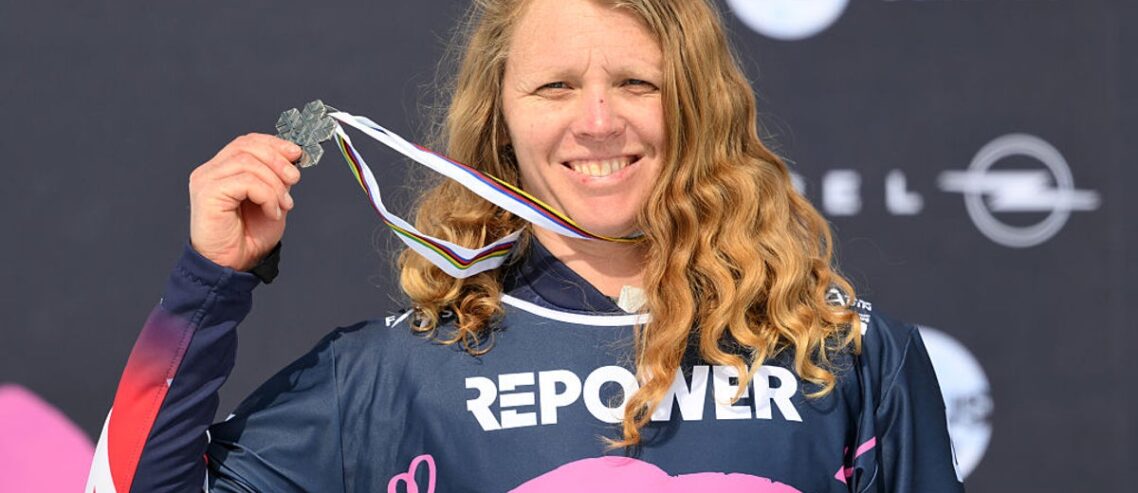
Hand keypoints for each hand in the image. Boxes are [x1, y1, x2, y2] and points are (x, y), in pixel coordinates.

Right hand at [189, 134, 302, 270]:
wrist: (232, 265)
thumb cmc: (248, 237)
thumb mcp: (271, 201)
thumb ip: (276, 179)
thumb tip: (291, 158)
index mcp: (223, 170)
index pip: (246, 142)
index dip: (274, 144)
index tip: (296, 154)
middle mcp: (211, 172)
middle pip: (247, 147)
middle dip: (278, 160)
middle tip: (295, 179)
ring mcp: (206, 181)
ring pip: (248, 163)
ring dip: (275, 183)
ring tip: (284, 204)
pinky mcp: (207, 193)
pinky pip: (245, 181)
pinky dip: (267, 195)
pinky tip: (271, 212)